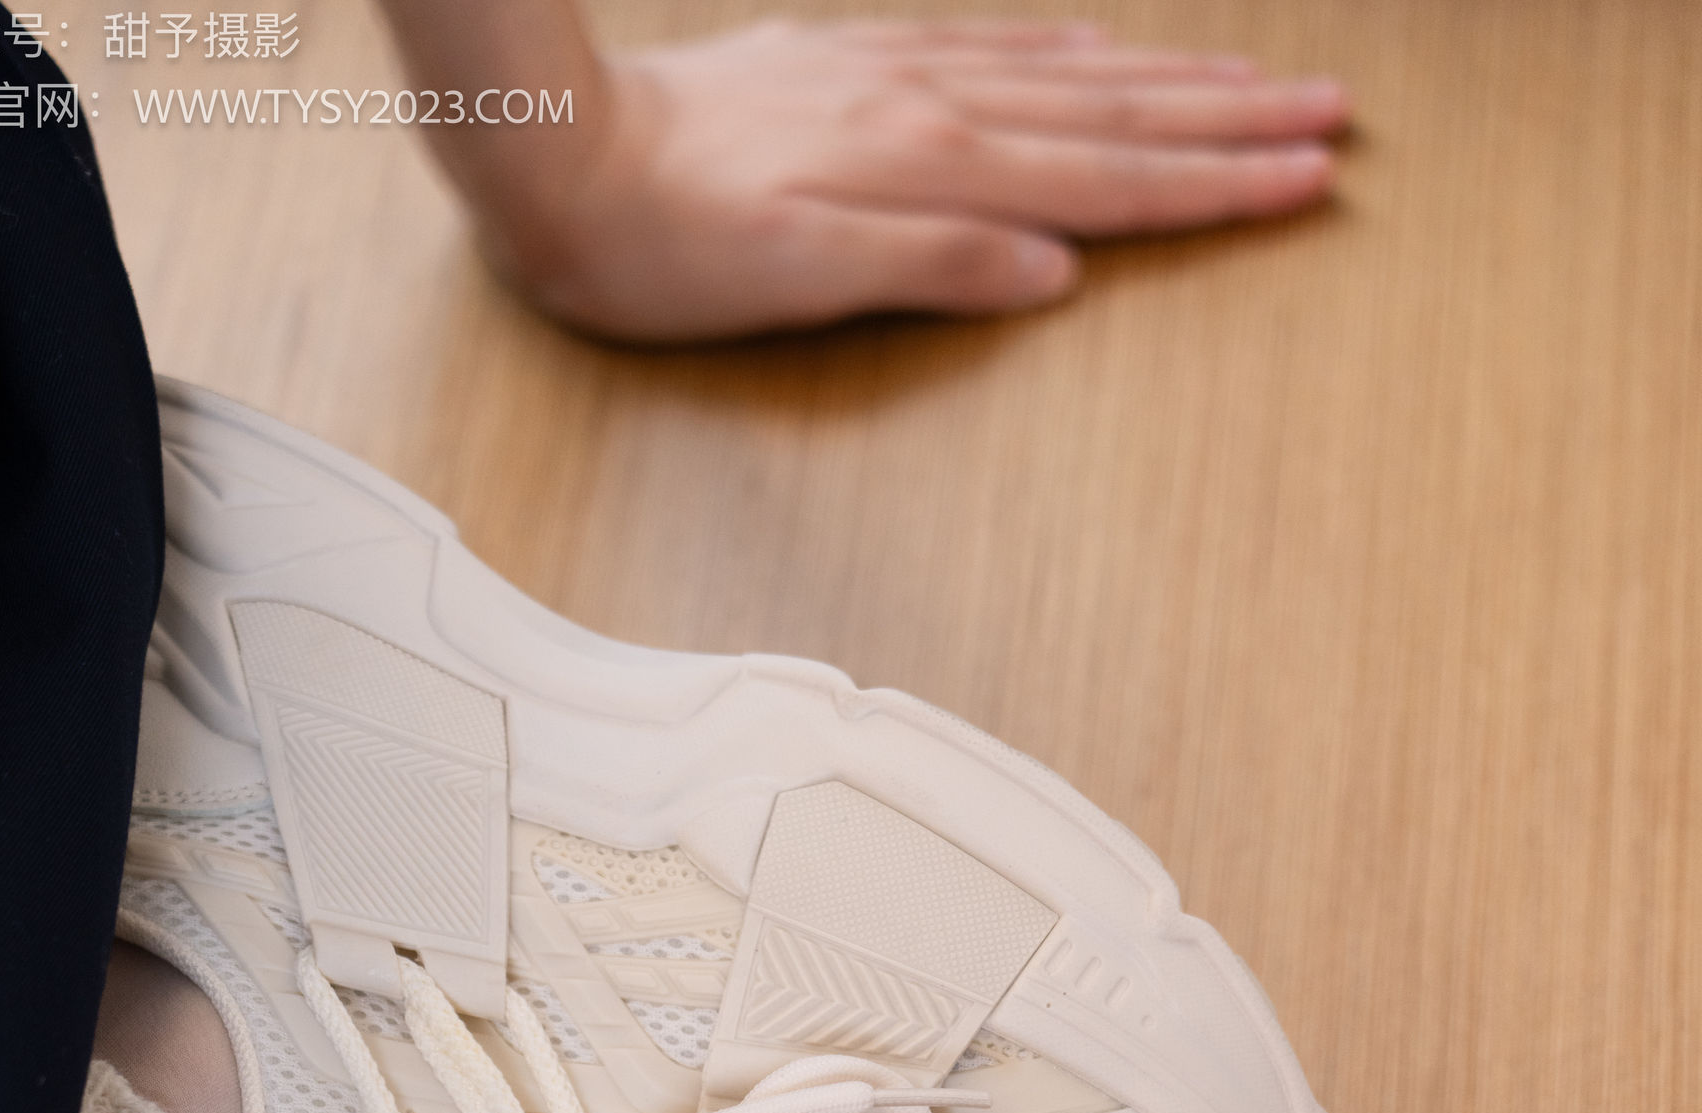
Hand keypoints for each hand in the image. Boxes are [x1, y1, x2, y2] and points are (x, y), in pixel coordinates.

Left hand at [456, 17, 1350, 341]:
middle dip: (1231, 123)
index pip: (1107, 185)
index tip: (1304, 182)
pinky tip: (1108, 54)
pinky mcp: (859, 64)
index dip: (1214, 188)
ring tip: (1262, 80)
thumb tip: (1051, 274)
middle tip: (1329, 120)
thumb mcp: (798, 282)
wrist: (564, 158)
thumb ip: (933, 270)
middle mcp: (932, 110)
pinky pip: (1003, 48)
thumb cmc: (666, 247)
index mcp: (932, 172)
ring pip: (1074, 76)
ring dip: (1175, 82)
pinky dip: (1077, 52)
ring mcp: (901, 77)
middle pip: (1115, 119)